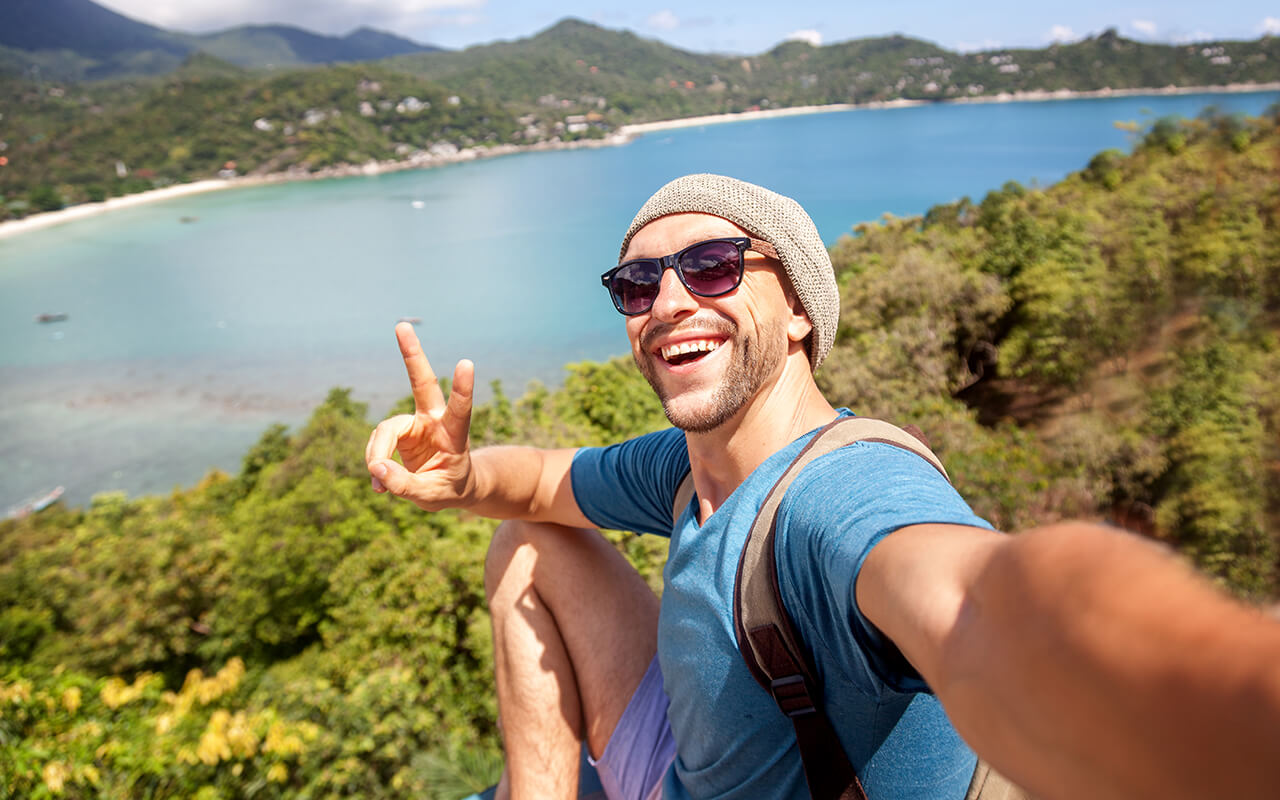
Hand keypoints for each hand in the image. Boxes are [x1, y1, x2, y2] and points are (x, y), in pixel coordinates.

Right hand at [365, 323, 475, 509]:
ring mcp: (415, 423)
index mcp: (455, 435)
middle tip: (401, 325)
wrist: (451, 486)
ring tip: (379, 483)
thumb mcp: (432, 496)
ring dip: (377, 455)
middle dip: (412, 355)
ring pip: (385, 430)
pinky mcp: (399, 431)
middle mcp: (434, 421)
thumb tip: (376, 469)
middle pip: (422, 383)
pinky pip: (377, 444)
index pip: (461, 410)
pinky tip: (380, 485)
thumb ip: (405, 485)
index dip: (462, 389)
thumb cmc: (450, 488)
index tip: (467, 363)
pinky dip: (374, 464)